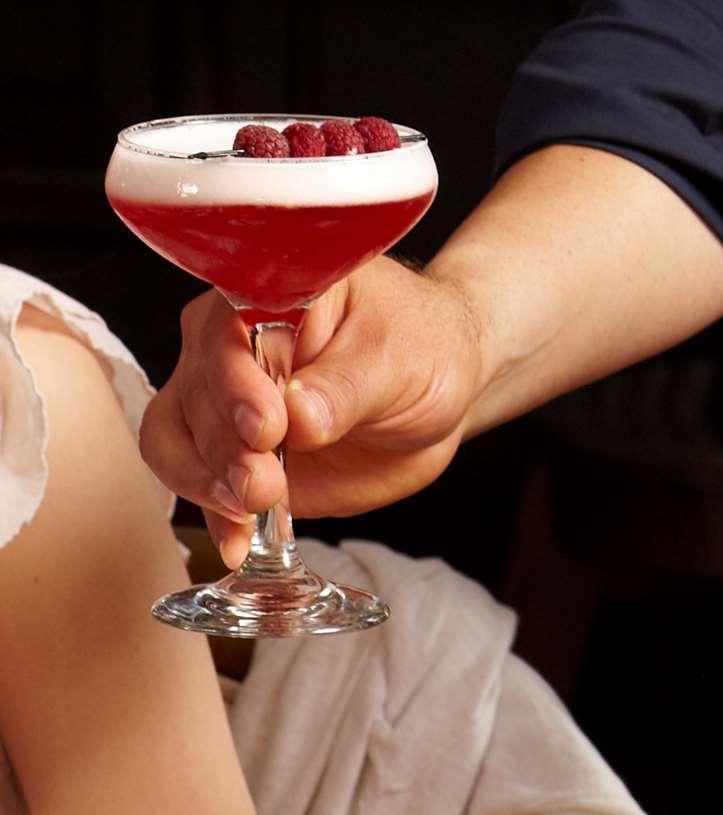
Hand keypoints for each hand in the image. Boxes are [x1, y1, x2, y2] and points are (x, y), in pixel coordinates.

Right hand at [139, 258, 490, 564]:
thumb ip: (348, 386)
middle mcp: (231, 342)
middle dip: (225, 448)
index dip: (237, 383)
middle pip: (196, 394)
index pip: (229, 332)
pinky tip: (240, 541)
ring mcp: (221, 398)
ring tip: (252, 510)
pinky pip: (197, 484)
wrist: (437, 386)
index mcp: (272, 294)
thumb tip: (299, 417)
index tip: (266, 428)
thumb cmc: (423, 347)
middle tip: (263, 484)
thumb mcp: (402, 359)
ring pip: (173, 439)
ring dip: (207, 483)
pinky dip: (214, 516)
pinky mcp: (227, 451)